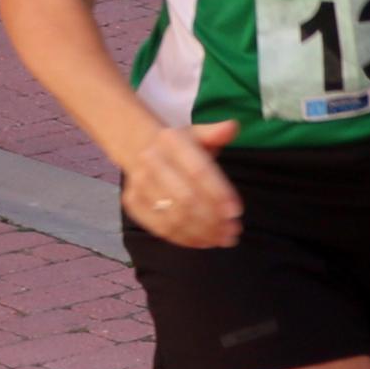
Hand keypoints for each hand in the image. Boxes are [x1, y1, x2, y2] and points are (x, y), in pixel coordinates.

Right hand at [119, 114, 242, 250]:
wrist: (140, 148)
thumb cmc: (180, 146)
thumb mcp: (197, 134)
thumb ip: (216, 133)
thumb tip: (232, 127)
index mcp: (170, 141)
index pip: (198, 171)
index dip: (218, 193)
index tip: (236, 211)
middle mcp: (151, 162)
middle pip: (186, 199)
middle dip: (213, 219)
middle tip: (234, 231)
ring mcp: (138, 184)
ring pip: (174, 217)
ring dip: (202, 232)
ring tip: (224, 238)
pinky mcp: (133, 204)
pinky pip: (161, 228)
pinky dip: (185, 238)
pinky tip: (204, 241)